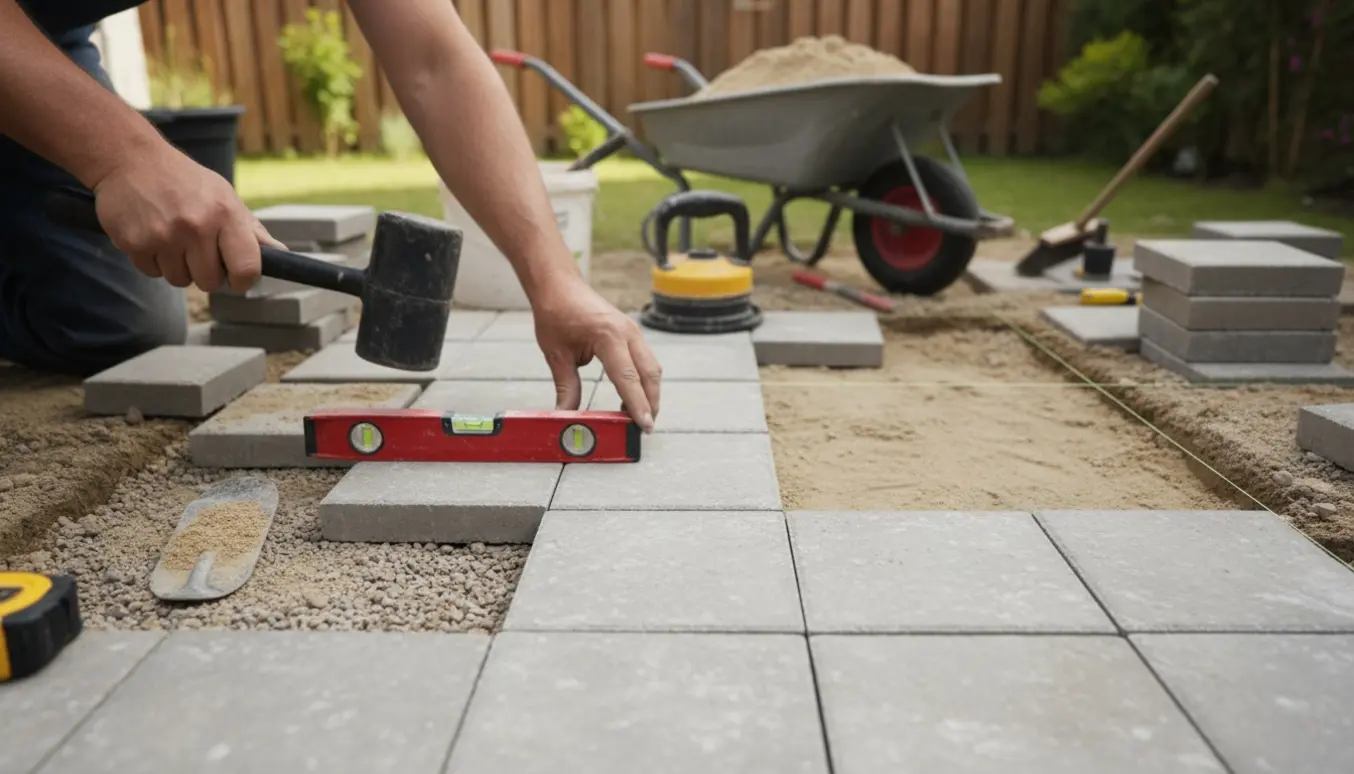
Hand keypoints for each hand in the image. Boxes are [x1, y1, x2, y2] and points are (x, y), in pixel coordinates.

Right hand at [91, 144, 284, 291]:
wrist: (129, 158)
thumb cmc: (184, 180)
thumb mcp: (224, 196)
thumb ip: (251, 230)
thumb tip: (281, 253)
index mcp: (225, 214)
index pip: (247, 269)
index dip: (243, 280)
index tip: (236, 276)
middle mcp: (196, 227)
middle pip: (210, 282)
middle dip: (206, 272)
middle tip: (197, 248)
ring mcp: (163, 236)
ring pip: (180, 280)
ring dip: (178, 267)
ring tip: (173, 237)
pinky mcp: (134, 243)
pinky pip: (152, 274)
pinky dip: (154, 261)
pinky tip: (152, 235)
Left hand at [533, 276, 661, 432]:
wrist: (559, 285)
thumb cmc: (556, 314)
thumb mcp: (556, 355)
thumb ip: (566, 388)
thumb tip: (567, 417)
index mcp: (609, 336)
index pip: (628, 378)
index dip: (637, 405)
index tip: (643, 426)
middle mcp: (627, 333)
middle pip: (649, 375)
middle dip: (650, 403)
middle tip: (644, 428)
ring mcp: (633, 331)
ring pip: (651, 368)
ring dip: (649, 392)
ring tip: (640, 416)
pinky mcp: (631, 333)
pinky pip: (645, 360)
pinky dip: (644, 380)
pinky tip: (634, 395)